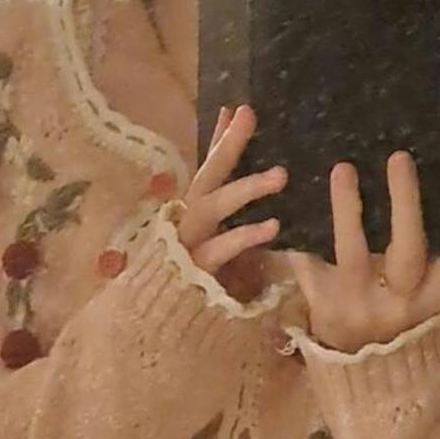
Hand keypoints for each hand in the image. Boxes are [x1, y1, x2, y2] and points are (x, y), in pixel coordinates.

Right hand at [178, 105, 286, 278]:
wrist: (159, 329)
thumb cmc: (189, 287)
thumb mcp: (212, 246)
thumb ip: (224, 217)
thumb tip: (240, 194)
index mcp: (191, 214)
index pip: (207, 169)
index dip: (221, 140)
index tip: (240, 109)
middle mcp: (185, 222)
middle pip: (206, 177)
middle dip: (227, 146)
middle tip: (251, 117)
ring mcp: (187, 244)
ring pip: (212, 206)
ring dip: (245, 189)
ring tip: (280, 176)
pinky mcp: (194, 270)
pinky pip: (221, 248)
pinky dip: (245, 235)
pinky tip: (272, 226)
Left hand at [288, 152, 439, 353]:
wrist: (365, 387)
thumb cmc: (406, 339)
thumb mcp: (436, 315)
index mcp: (431, 303)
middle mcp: (395, 304)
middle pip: (407, 251)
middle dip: (404, 204)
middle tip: (398, 159)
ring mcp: (355, 304)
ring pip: (353, 254)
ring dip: (347, 210)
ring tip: (343, 169)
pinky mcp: (320, 306)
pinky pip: (308, 267)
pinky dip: (301, 238)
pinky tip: (297, 203)